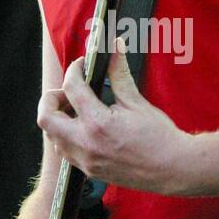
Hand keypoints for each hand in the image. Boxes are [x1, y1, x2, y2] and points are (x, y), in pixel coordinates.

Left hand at [36, 37, 193, 193]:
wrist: (173, 169)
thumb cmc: (159, 137)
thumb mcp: (137, 102)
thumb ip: (118, 73)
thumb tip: (115, 47)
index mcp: (98, 123)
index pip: (71, 87)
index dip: (74, 70)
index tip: (83, 66)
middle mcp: (86, 144)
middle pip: (46, 118)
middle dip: (52, 98)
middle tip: (69, 92)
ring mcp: (86, 160)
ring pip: (53, 137)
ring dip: (58, 119)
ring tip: (78, 110)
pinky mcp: (89, 171)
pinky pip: (65, 151)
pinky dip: (67, 136)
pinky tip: (85, 128)